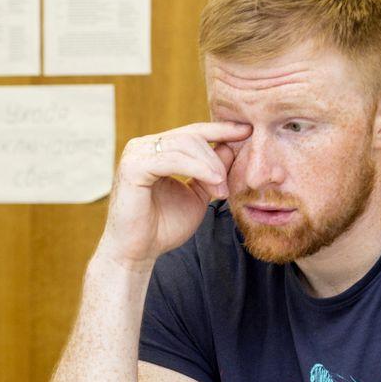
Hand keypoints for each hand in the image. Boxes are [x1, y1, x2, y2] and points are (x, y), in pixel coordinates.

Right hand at [97, 122, 250, 269]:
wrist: (139, 252)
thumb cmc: (164, 227)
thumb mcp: (198, 195)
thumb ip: (212, 172)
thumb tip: (230, 147)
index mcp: (157, 150)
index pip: (193, 132)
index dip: (221, 129)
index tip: (248, 130)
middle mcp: (144, 146)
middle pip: (191, 136)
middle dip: (216, 158)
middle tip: (227, 185)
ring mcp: (136, 154)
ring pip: (184, 144)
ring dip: (209, 166)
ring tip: (221, 189)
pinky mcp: (132, 166)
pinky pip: (171, 158)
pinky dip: (196, 168)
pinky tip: (212, 181)